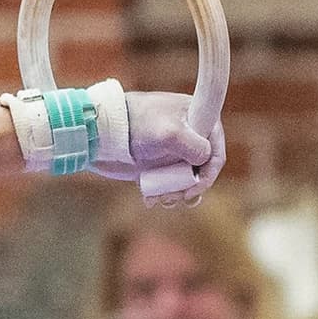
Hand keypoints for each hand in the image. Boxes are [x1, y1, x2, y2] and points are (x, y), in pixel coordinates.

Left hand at [100, 91, 224, 203]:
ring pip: (186, 180)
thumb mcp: (170, 133)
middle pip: (202, 170)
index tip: (194, 188)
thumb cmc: (136, 125)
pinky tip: (150, 199)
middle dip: (190, 188)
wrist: (101, 131)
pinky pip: (168, 183)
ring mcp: (173, 150)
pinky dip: (162, 194)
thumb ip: (195, 146)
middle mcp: (190, 135)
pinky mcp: (157, 163)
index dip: (209, 173)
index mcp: (199, 119)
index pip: (216, 152)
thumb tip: (205, 161)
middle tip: (174, 198)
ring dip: (176, 194)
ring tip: (161, 199)